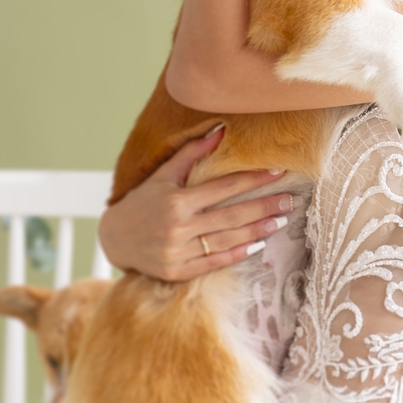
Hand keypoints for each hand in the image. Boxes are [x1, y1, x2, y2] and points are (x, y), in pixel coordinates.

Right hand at [97, 127, 294, 281]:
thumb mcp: (162, 175)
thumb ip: (191, 154)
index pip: (224, 187)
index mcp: (176, 200)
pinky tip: (258, 245)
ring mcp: (179, 252)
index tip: (278, 172)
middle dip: (264, 206)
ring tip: (280, 221)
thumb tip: (221, 130)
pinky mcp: (178, 272)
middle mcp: (178, 227)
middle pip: (232, 215)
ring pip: (228, 240)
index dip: (253, 178)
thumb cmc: (141, 202)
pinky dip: (238, 254)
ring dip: (258, 230)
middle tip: (289, 200)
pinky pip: (215, 262)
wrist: (113, 239)